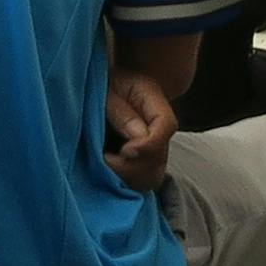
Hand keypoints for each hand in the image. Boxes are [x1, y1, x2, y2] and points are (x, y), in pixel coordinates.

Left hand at [101, 72, 177, 192]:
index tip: (124, 151)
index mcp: (153, 100)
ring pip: (152, 175)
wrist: (99, 86)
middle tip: (106, 159)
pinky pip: (140, 182)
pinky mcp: (139, 162)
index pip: (166, 125)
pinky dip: (124, 182)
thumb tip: (138, 141)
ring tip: (104, 163)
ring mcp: (151, 147)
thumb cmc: (101, 83)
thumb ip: (122, 113)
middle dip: (133, 166)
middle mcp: (158, 127)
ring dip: (128, 177)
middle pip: (160, 157)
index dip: (149, 144)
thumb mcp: (107, 90)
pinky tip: (106, 170)